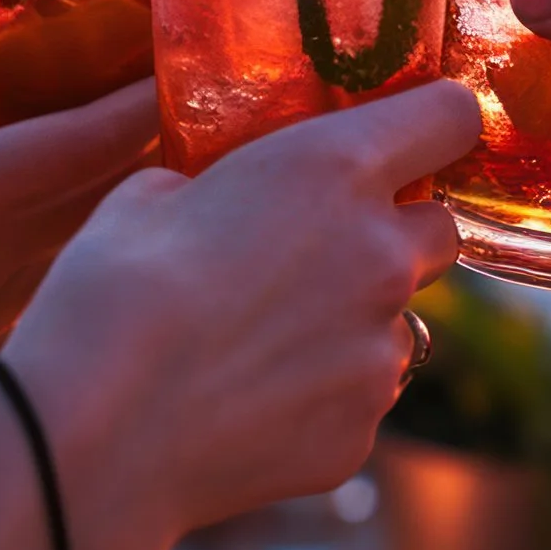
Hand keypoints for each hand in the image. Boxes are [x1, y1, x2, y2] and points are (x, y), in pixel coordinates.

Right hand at [0, 63, 164, 410]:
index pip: (102, 134)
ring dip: (115, 195)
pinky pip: (51, 293)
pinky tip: (58, 220)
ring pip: (91, 245)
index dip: (153, 89)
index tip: (182, 50)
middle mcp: (2, 261)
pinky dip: (69, 250)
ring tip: (128, 143)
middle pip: (117, 189)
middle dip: (150, 135)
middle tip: (172, 83)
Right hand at [1, 82, 477, 540]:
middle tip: (321, 249)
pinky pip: (359, 396)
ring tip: (263, 340)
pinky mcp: (362, 431)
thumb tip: (216, 199)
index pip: (453, 116)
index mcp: (334, 170)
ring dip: (353, 320)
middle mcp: (381, 256)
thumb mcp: (151, 195)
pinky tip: (248, 400)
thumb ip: (216, 184)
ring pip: (398, 322)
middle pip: (440, 229)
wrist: (98, 434)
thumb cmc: (109, 294)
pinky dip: (321, 393)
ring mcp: (379, 352)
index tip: (413, 133)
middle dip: (395, 233)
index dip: (436, 121)